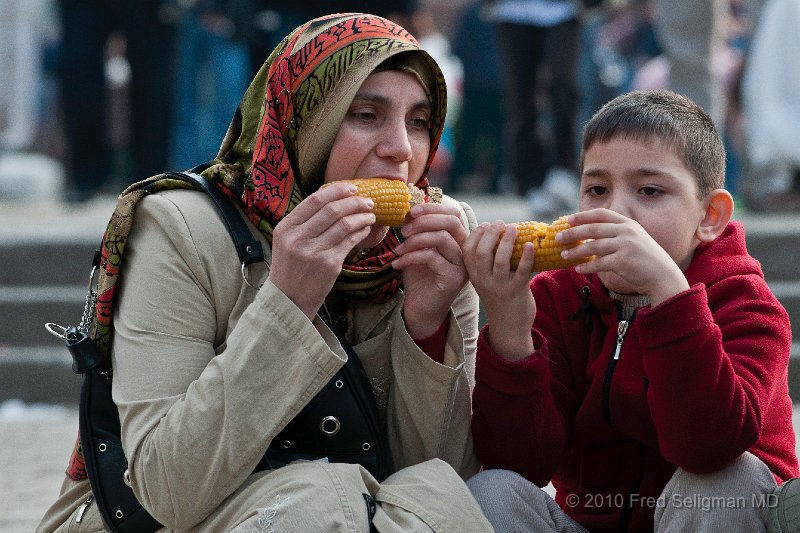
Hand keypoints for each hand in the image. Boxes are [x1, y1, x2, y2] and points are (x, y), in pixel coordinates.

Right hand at [269, 182, 375, 318]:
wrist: (289, 300)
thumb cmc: (291, 268)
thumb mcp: (287, 242)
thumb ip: (304, 222)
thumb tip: (332, 198)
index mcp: (286, 228)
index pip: (314, 200)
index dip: (337, 191)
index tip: (352, 188)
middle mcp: (298, 238)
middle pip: (333, 210)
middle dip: (355, 202)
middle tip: (368, 201)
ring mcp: (314, 252)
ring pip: (345, 224)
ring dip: (362, 216)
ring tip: (371, 215)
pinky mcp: (329, 265)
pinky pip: (350, 241)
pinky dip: (361, 232)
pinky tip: (366, 230)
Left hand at [391, 202, 467, 337]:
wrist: (418, 309)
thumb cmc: (418, 277)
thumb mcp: (416, 247)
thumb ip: (416, 229)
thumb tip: (408, 207)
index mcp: (459, 240)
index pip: (453, 214)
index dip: (432, 208)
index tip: (410, 212)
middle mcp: (465, 251)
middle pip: (452, 222)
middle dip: (425, 220)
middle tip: (403, 230)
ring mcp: (462, 265)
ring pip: (441, 238)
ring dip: (414, 240)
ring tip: (397, 250)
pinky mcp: (453, 279)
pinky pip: (432, 258)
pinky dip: (411, 257)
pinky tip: (397, 264)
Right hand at [462, 221, 535, 359]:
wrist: (509, 328)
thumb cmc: (500, 299)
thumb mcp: (485, 282)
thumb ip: (486, 263)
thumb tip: (496, 234)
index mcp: (474, 276)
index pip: (467, 251)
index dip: (476, 234)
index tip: (486, 224)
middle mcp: (484, 281)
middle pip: (482, 252)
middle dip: (491, 233)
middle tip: (501, 223)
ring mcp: (500, 287)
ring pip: (501, 260)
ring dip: (507, 241)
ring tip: (514, 228)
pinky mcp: (517, 291)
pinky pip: (522, 270)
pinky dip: (527, 256)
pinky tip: (530, 245)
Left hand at [558, 208, 689, 305]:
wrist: (664, 277)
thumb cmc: (645, 261)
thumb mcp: (634, 241)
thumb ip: (615, 235)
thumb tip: (588, 237)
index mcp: (628, 224)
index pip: (601, 214)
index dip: (583, 216)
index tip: (567, 219)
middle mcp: (627, 231)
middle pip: (592, 229)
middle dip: (572, 233)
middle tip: (557, 238)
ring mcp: (626, 245)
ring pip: (593, 247)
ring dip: (575, 252)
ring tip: (563, 255)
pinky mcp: (623, 261)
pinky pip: (598, 263)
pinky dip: (586, 267)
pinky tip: (578, 269)